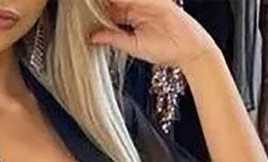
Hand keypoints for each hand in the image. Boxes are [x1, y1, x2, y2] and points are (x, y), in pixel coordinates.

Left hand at [89, 0, 217, 71]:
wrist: (188, 51)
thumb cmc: (164, 51)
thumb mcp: (132, 46)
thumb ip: (113, 38)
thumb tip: (92, 38)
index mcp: (130, 16)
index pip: (109, 8)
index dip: (94, 7)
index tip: (78, 7)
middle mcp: (137, 6)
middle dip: (98, 1)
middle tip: (79, 3)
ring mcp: (146, 2)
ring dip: (110, 0)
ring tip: (89, 2)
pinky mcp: (157, 1)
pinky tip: (114, 1)